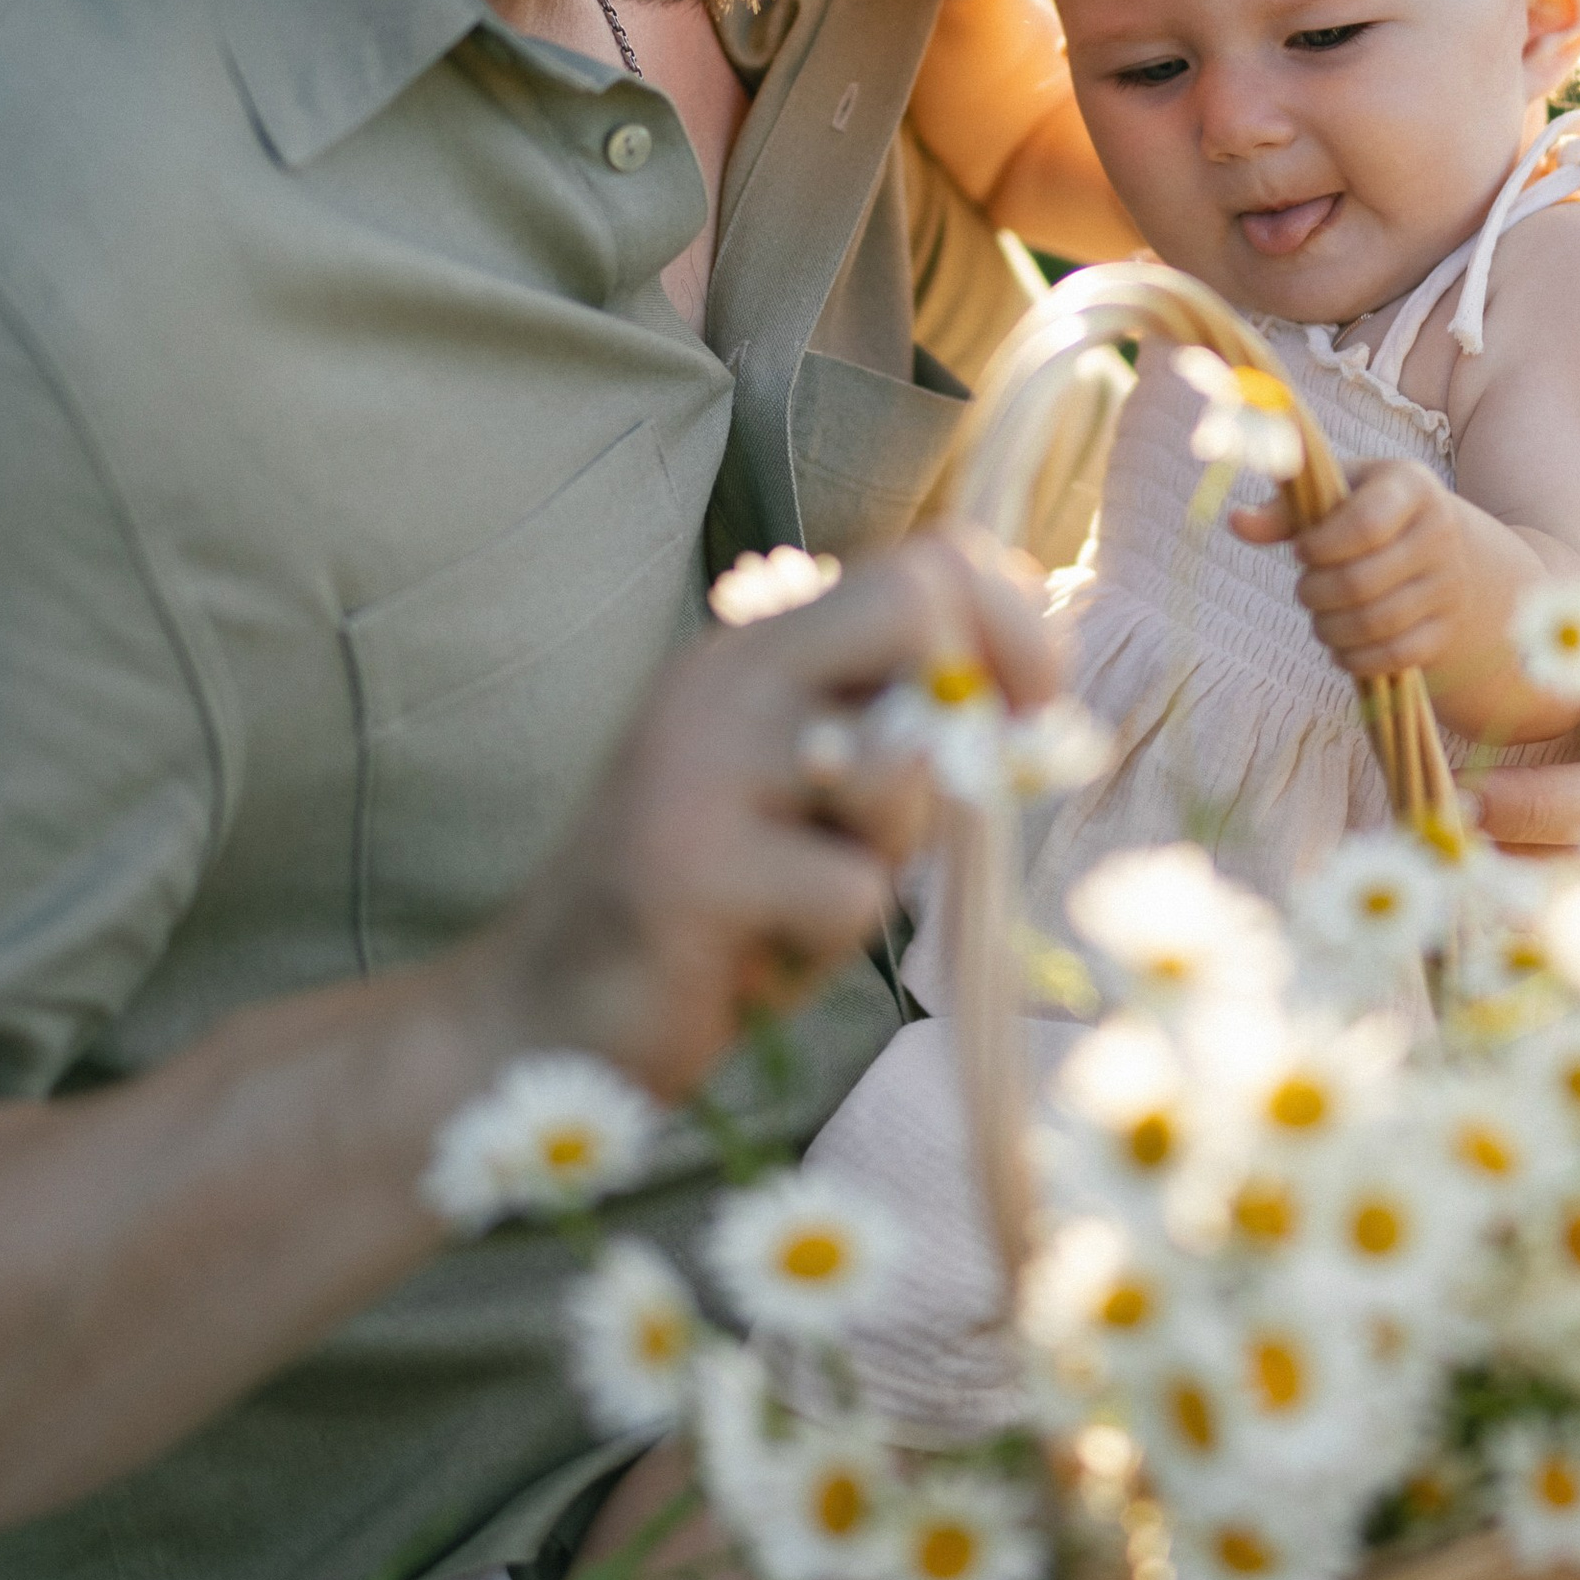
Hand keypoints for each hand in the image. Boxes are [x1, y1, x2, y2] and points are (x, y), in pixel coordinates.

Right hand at [485, 528, 1051, 1093]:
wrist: (544, 1018)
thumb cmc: (711, 918)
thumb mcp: (811, 801)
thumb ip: (901, 740)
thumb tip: (1035, 712)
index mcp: (756, 652)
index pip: (928, 561)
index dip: (1014, 626)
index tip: (1030, 713)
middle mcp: (726, 681)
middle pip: (917, 604)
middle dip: (965, 714)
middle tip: (931, 812)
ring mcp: (700, 767)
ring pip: (902, 768)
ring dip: (887, 859)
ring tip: (799, 902)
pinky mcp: (690, 870)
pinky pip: (852, 894)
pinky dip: (828, 947)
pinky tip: (755, 962)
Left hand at [1234, 460, 1538, 707]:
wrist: (1444, 550)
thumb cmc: (1370, 513)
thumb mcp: (1337, 495)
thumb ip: (1287, 509)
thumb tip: (1237, 522)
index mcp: (1410, 486)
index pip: (1366, 524)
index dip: (1321, 546)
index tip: (1301, 552)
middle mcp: (1439, 534)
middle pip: (1363, 581)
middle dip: (1317, 594)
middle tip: (1306, 590)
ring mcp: (1448, 584)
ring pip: (1377, 623)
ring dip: (1331, 629)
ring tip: (1321, 619)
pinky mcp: (1446, 629)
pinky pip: (1397, 656)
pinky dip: (1357, 658)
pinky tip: (1342, 647)